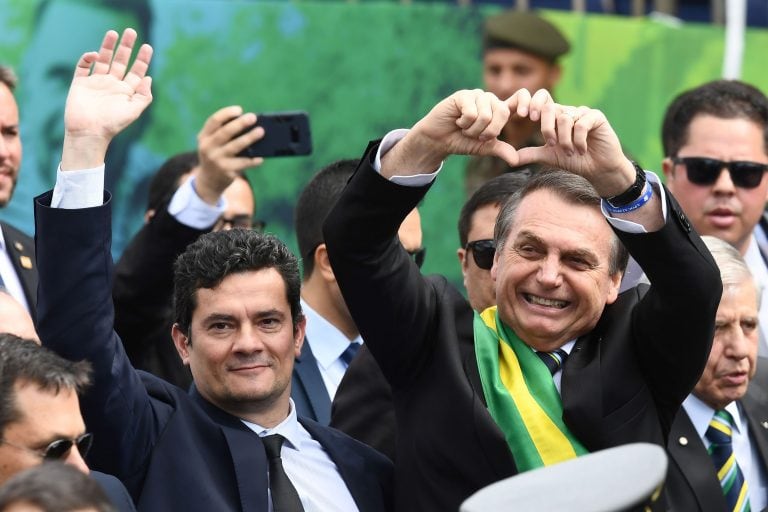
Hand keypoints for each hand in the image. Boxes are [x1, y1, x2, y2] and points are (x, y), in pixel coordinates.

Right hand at [61, 28, 152, 170]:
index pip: (137, 72)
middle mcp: (112, 85)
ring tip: (114, 32)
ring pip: (103, 60)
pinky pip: (83, 67)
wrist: (89, 132)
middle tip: (131, 31)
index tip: (148, 47)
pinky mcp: (81, 84)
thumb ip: (143, 96)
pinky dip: (88, 58)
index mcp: (126, 92)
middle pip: (121, 61)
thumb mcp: (133, 111)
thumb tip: (149, 78)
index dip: (142, 59)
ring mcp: (96, 83)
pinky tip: (95, 55)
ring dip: (108, 47)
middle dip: (126, 47)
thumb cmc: (113, 124)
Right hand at [193, 106, 263, 204]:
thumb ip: (225, 133)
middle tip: (253, 117)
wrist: (209, 181)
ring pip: (235, 147)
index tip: (239, 110)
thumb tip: (250, 124)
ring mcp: (216, 160)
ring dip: (249, 138)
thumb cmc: (217, 155)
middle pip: (225, 132)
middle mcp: (208, 148)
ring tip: (261, 131)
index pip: (214, 121)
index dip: (226, 114)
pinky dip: (253, 160)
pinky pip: (243, 164)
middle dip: (240, 124)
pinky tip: (261, 157)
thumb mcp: (213, 143)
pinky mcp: (226, 172)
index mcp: (204, 136)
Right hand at [380, 89, 550, 177]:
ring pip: (485, 115)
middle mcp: (490, 100)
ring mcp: (476, 96)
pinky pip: (472, 113)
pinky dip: (464, 123)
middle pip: (502, 112)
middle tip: (476, 135)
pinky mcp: (463, 95)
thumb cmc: (462, 142)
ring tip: (465, 128)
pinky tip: (457, 121)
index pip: (520, 98)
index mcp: (499, 110)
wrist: (438, 140)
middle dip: (489, 131)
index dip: (526, 103)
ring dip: (473, 129)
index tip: (528, 116)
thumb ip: (500, 150)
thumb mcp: (483, 148)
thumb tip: (516, 161)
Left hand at [515, 103, 635, 196]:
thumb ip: (531, 154)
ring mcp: (583, 112)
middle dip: (546, 128)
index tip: (526, 118)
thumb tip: (510, 159)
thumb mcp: (549, 157)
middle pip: (549, 108)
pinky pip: (581, 124)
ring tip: (570, 153)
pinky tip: (581, 150)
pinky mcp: (597, 117)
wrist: (598, 169)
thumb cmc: (574, 161)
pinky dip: (578, 140)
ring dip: (564, 140)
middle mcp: (568, 111)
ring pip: (564, 118)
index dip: (532, 104)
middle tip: (552, 144)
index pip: (542, 100)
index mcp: (555, 116)